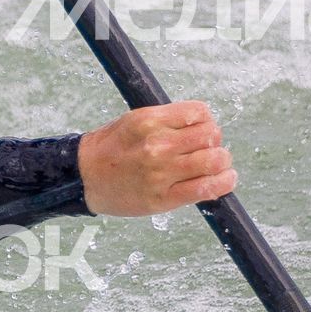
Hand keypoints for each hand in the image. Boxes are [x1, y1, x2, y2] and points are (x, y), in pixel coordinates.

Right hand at [78, 101, 236, 216]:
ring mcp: (161, 173)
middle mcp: (156, 145)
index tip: (201, 128)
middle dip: (215, 140)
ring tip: (217, 163)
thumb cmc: (111, 148)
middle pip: (211, 136)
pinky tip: (225, 179)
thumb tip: (206, 125)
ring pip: (215, 161)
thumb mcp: (134, 121)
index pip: (199, 112)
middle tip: (207, 147)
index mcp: (148, 121)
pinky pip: (207, 189)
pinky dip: (224, 183)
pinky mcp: (164, 198)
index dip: (207, 120)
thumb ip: (168, 121)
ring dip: (223, 161)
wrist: (84, 178)